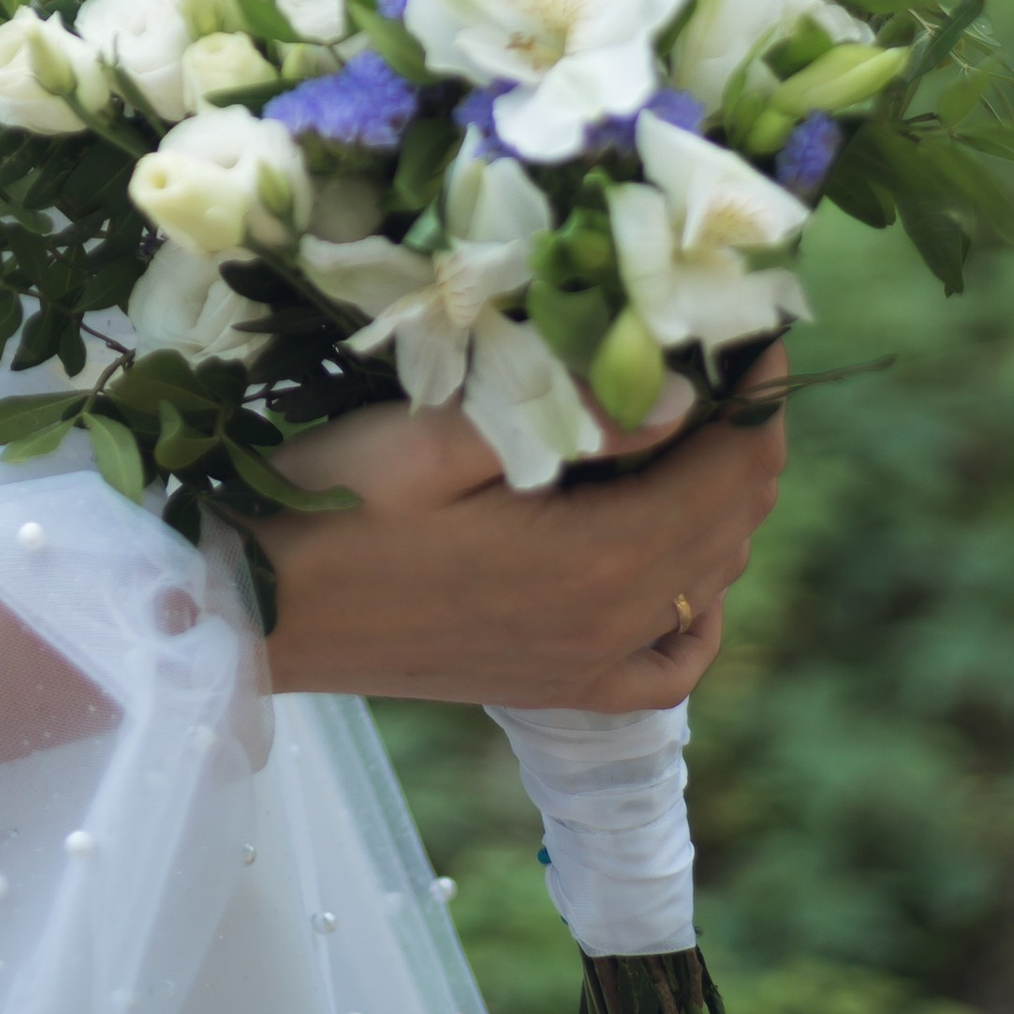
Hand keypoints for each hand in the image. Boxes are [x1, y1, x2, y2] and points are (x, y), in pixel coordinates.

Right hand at [258, 353, 788, 711]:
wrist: (254, 611)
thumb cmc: (333, 504)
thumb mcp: (436, 437)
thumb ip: (564, 416)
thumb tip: (683, 392)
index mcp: (593, 558)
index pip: (727, 468)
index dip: (758, 391)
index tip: (759, 323)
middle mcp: (611, 625)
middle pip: (732, 522)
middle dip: (746, 435)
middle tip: (727, 357)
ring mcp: (587, 666)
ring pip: (708, 581)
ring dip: (721, 501)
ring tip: (691, 427)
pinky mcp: (557, 689)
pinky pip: (669, 665)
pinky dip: (694, 610)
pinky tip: (672, 565)